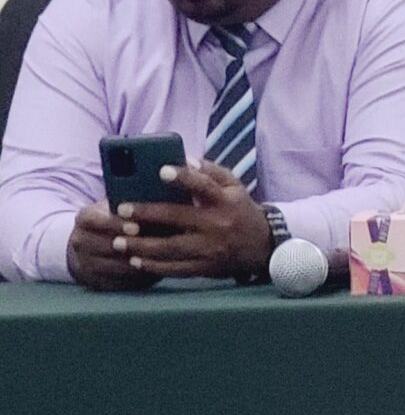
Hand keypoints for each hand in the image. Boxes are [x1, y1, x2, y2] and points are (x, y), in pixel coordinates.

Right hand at [66, 202, 159, 291]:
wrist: (93, 243)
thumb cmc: (117, 218)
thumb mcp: (118, 207)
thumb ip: (133, 206)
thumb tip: (159, 202)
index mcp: (85, 218)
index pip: (95, 221)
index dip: (115, 225)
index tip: (137, 227)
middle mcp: (80, 242)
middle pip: (103, 247)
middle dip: (128, 247)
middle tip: (152, 246)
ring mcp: (85, 264)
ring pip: (111, 267)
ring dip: (134, 265)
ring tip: (158, 259)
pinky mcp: (95, 281)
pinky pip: (117, 282)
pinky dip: (135, 278)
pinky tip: (153, 271)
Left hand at [110, 162, 272, 281]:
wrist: (262, 246)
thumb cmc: (240, 210)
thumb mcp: (234, 187)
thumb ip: (211, 172)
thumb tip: (184, 161)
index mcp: (225, 201)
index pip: (204, 186)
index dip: (183, 178)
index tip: (161, 170)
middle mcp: (217, 224)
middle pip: (177, 218)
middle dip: (147, 214)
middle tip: (122, 211)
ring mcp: (209, 248)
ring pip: (169, 248)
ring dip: (141, 246)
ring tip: (118, 242)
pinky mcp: (204, 267)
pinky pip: (174, 269)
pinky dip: (152, 266)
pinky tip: (135, 261)